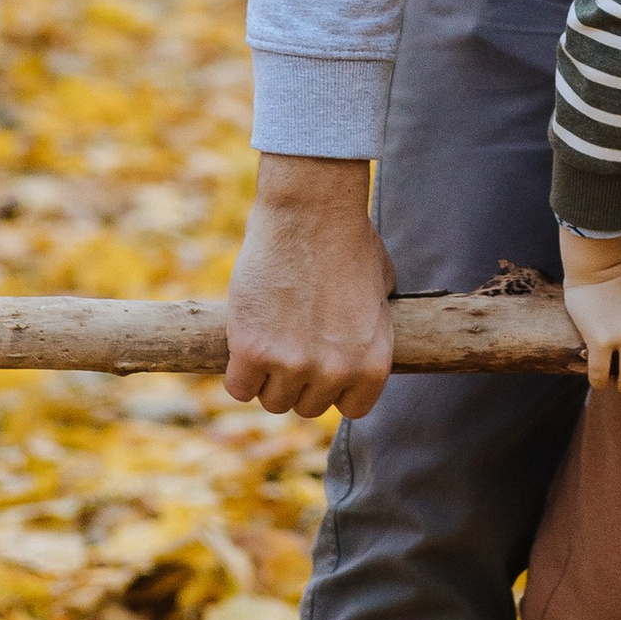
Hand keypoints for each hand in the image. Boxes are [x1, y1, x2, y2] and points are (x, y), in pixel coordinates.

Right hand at [223, 156, 396, 418]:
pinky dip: (238, 371)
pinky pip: (239, 388)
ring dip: (267, 376)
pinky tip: (244, 344)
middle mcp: (336, 371)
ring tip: (269, 337)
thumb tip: (364, 336)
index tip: (322, 365)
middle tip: (290, 342)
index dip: (334, 387)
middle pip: (307, 406)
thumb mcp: (382, 288)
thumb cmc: (347, 238)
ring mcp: (294, 364)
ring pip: (271, 400)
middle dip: (298, 380)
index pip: (352, 407)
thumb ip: (372, 325)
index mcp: (372, 363)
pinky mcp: (252, 351)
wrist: (310, 211)